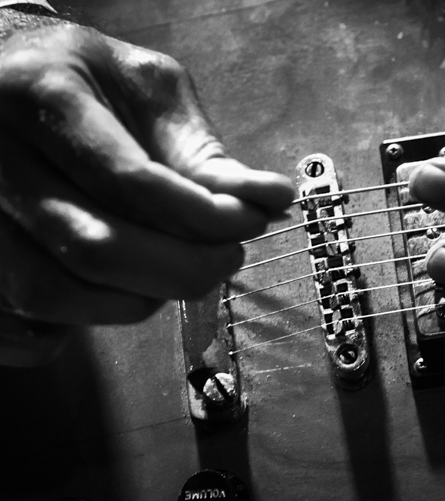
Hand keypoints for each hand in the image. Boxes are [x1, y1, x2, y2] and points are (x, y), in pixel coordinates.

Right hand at [0, 15, 294, 364]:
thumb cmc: (82, 80)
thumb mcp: (147, 88)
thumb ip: (202, 149)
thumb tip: (271, 200)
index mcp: (38, 95)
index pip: (131, 180)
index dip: (204, 216)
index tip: (248, 222)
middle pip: (93, 247)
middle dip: (182, 269)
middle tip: (225, 259)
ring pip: (53, 295)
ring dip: (137, 301)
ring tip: (174, 272)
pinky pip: (23, 327)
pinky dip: (77, 326)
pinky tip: (110, 289)